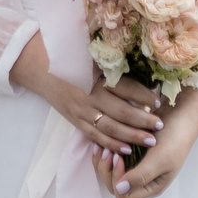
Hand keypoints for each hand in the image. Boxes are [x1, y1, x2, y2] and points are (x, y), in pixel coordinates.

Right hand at [10, 35, 161, 153]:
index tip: (158, 100)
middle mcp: (88, 95)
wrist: (37, 65)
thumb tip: (137, 56)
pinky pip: (95, 136)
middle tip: (161, 124)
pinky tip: (126, 149)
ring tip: (150, 140)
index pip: (124, 88)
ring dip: (132, 135)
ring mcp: (80, 110)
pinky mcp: (74, 120)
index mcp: (94, 74)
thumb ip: (109, 54)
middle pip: (121, 111)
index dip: (143, 95)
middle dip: (143, 120)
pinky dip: (111, 143)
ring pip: (110, 128)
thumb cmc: (65, 52)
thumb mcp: (87, 48)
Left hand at [96, 69, 197, 197]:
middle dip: (107, 170)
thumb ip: (140, 176)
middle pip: (115, 186)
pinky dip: (106, 151)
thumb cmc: (175, 138)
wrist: (182, 113)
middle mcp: (142, 179)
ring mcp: (136, 166)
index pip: (125, 195)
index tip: (119, 157)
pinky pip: (113, 158)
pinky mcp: (131, 153)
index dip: (117, 180)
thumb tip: (119, 190)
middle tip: (108, 150)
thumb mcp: (160, 159)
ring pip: (111, 172)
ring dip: (104, 161)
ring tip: (103, 146)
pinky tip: (102, 141)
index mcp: (152, 186)